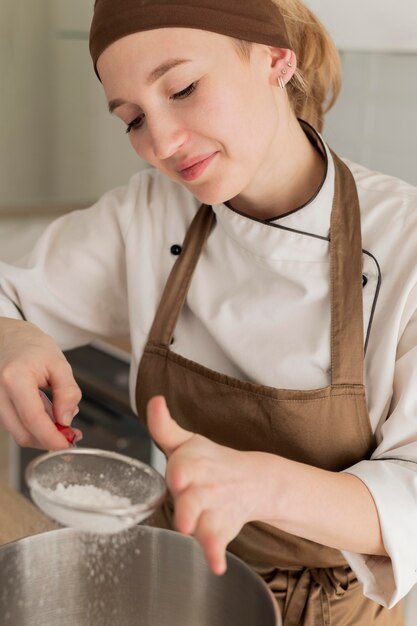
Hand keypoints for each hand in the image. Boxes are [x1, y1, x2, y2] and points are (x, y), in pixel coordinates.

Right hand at [0, 318, 81, 449]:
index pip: (33, 419)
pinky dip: (34, 426)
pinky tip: (48, 414)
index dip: (52, 437)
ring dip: (42, 434)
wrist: (7, 337)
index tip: (68, 443)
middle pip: (23, 433)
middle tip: (72, 435)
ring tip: (62, 420)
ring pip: (19, 432)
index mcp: (14, 378)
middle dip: (49, 440)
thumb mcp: (59, 363)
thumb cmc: (31, 346)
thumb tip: (67, 420)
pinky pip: (16, 425)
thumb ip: (67, 392)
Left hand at [147, 396, 268, 574]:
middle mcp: (205, 486)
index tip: (179, 476)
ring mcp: (215, 509)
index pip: (186, 466)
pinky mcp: (222, 529)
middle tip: (184, 516)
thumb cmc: (210, 461)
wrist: (253, 480)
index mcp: (193, 463)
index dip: (182, 472)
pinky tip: (216, 565)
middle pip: (195, 498)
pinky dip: (217, 555)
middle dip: (189, 505)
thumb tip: (154, 399)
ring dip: (201, 530)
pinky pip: (219, 543)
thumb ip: (164, 426)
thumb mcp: (187, 442)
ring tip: (193, 535)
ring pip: (207, 522)